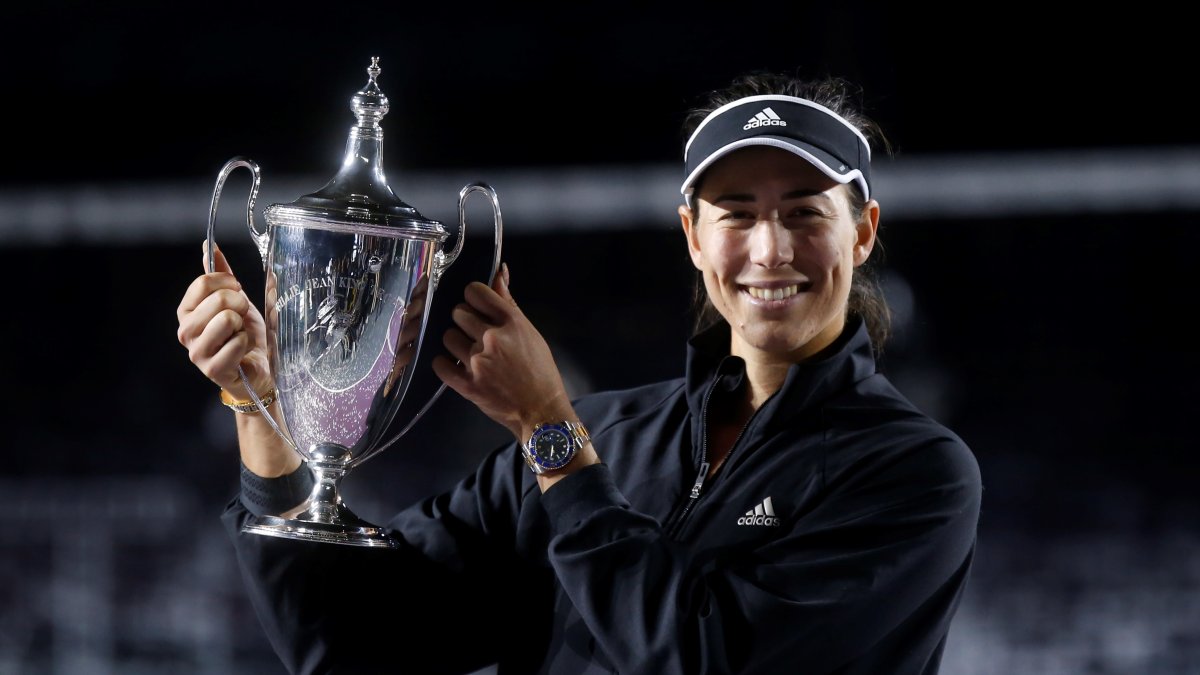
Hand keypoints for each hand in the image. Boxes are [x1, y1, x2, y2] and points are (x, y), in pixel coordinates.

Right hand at [176, 241, 271, 398]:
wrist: (259, 366)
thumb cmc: (245, 332)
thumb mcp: (236, 298)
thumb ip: (221, 273)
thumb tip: (209, 246)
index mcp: (187, 311)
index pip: (203, 283)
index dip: (228, 282)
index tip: (237, 290)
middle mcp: (186, 331)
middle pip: (218, 300)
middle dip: (239, 304)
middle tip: (242, 316)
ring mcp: (197, 352)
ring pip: (226, 320)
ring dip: (242, 326)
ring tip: (240, 334)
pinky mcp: (212, 369)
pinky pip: (237, 343)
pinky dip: (246, 343)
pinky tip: (242, 351)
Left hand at [432, 264, 573, 441]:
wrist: (541, 411)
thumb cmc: (540, 370)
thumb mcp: (530, 332)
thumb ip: (508, 303)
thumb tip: (499, 271)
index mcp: (511, 322)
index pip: (475, 291)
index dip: (473, 297)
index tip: (477, 307)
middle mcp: (492, 338)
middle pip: (458, 312)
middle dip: (465, 321)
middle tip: (475, 334)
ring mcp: (478, 362)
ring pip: (448, 337)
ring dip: (456, 343)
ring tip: (468, 352)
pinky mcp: (467, 385)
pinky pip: (440, 364)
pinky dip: (445, 364)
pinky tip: (456, 366)